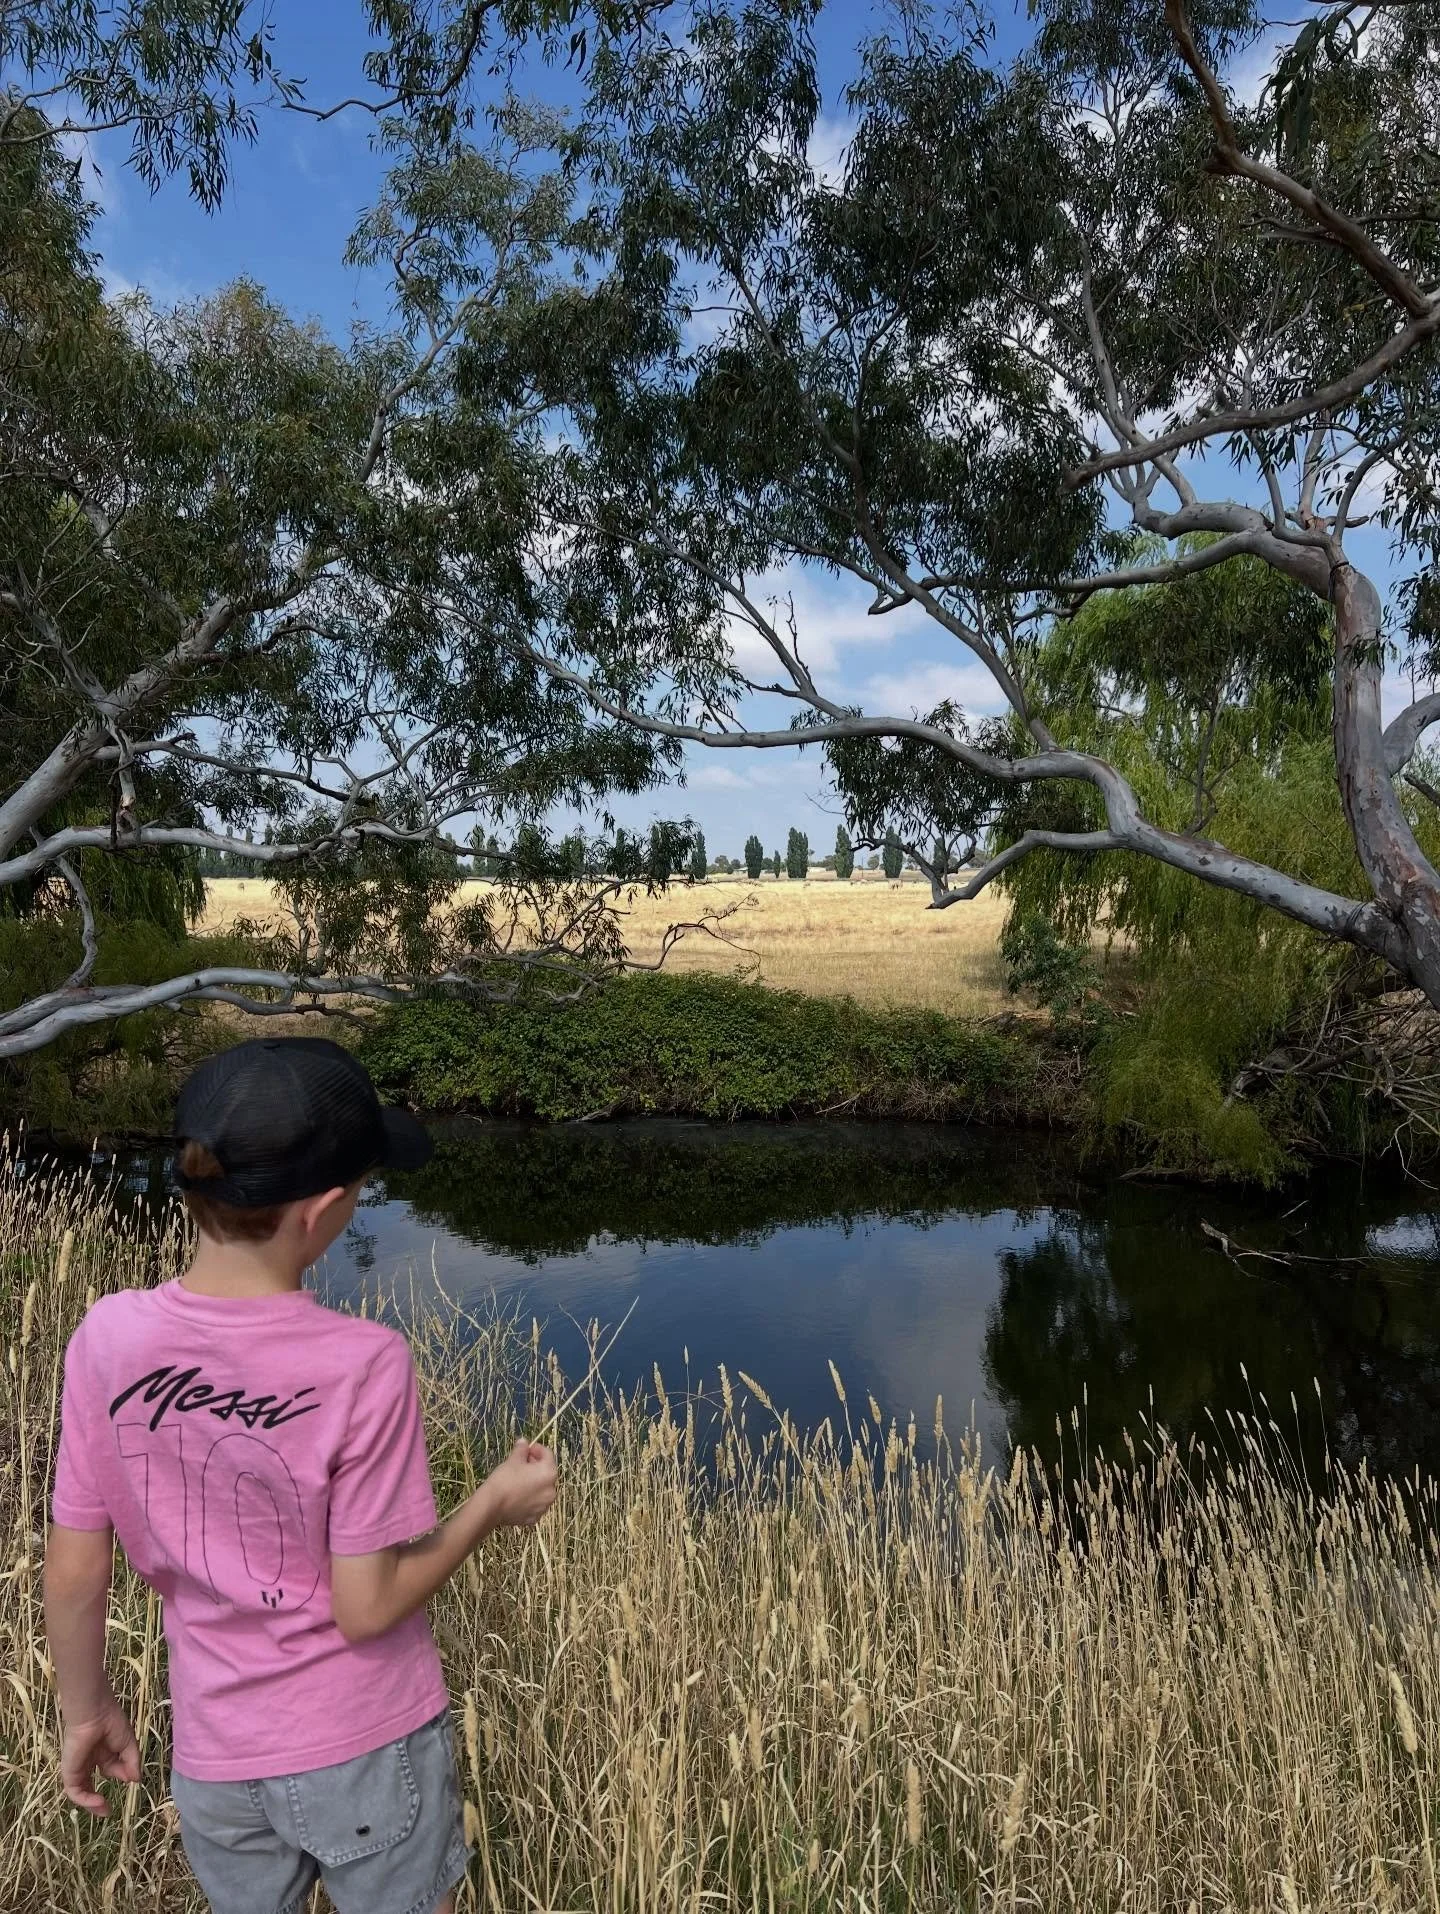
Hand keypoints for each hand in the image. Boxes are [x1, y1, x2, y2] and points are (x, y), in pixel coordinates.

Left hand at [60, 1697, 139, 1815]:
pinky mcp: (69, 1772)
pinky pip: (75, 1791)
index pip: (110, 1770)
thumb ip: (132, 1762)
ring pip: (82, 1791)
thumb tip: (137, 1780)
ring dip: (92, 1804)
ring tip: (104, 1810)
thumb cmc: (112, 1723)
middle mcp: (89, 1761)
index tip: (132, 1779)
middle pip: (91, 1785)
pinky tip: (99, 1801)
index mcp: (102, 1752)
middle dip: (98, 1800)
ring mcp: (78, 1767)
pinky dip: (86, 1800)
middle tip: (108, 1811)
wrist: (95, 1714)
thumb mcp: (128, 1744)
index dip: (122, 1775)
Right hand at [485, 1439, 557, 1529]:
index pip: (547, 1455)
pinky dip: (529, 1498)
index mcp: (549, 1473)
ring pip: (542, 1490)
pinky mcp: (534, 1518)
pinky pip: (535, 1504)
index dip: (536, 1449)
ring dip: (534, 1482)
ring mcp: (544, 1506)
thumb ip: (521, 1450)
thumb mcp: (513, 1460)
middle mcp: (551, 1490)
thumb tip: (523, 1442)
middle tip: (522, 1462)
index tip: (526, 1448)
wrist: (491, 1506)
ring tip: (519, 1479)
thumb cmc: (504, 1478)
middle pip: (546, 1473)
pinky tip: (517, 1494)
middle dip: (535, 1466)